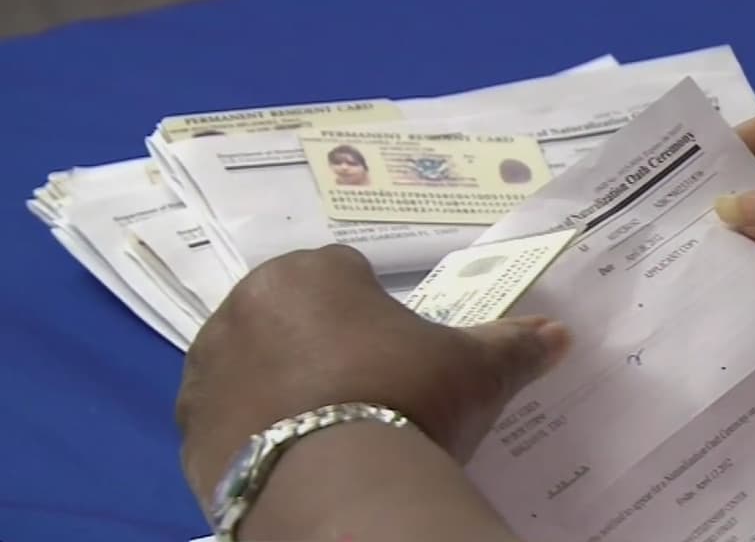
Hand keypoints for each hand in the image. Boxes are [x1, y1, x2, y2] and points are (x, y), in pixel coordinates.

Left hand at [176, 244, 569, 508]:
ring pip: (250, 364)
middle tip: (364, 389)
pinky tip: (293, 458)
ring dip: (277, 383)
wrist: (337, 486)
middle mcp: (244, 308)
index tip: (394, 351)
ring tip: (327, 429)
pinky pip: (224, 419)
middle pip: (288, 314)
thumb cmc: (408, 398)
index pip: (341, 273)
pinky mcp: (188, 430)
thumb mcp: (473, 370)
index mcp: (310, 275)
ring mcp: (208, 370)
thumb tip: (561, 333)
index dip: (371, 310)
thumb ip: (512, 345)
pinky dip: (251, 432)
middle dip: (318, 341)